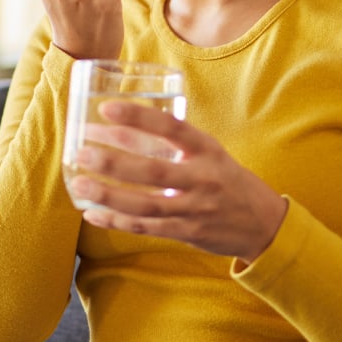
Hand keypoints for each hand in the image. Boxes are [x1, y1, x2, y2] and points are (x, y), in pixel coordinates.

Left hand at [69, 101, 288, 263]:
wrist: (261, 223)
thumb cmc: (226, 179)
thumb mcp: (209, 152)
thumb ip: (176, 142)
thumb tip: (124, 128)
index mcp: (207, 149)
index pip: (172, 128)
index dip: (138, 118)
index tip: (106, 109)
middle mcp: (202, 178)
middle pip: (154, 171)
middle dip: (114, 162)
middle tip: (82, 151)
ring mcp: (194, 209)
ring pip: (145, 204)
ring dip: (109, 195)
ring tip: (79, 184)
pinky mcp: (186, 233)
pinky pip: (146, 228)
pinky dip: (117, 221)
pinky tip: (92, 213)